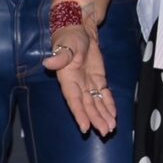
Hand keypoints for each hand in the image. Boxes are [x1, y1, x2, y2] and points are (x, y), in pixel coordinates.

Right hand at [42, 14, 119, 137]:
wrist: (80, 30)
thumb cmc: (69, 38)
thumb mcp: (65, 45)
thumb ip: (61, 56)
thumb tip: (48, 63)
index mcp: (68, 79)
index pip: (74, 100)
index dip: (79, 114)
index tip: (85, 127)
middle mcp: (78, 85)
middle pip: (87, 105)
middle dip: (96, 119)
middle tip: (105, 132)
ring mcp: (88, 84)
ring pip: (96, 103)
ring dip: (103, 116)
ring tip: (110, 128)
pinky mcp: (98, 79)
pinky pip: (103, 94)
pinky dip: (109, 104)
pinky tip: (113, 115)